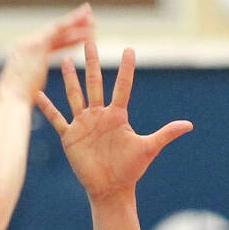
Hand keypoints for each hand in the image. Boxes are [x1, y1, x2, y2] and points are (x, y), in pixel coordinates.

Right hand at [0, 4, 94, 101]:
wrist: (11, 102)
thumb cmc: (18, 104)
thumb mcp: (28, 90)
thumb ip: (34, 83)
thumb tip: (35, 90)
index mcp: (25, 55)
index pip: (52, 44)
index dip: (68, 39)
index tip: (82, 35)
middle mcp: (26, 44)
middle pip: (55, 32)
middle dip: (72, 24)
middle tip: (89, 16)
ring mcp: (31, 42)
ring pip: (58, 27)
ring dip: (76, 21)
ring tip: (91, 15)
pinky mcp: (38, 44)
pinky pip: (59, 29)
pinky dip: (73, 24)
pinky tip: (87, 23)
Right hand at [34, 38, 192, 201]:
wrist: (110, 188)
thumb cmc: (130, 169)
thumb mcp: (149, 148)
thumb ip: (166, 134)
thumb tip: (189, 125)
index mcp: (117, 115)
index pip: (122, 86)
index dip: (126, 69)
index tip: (129, 49)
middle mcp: (99, 115)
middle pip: (94, 83)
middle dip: (92, 62)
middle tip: (89, 41)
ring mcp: (83, 124)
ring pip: (75, 95)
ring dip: (70, 78)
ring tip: (64, 59)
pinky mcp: (70, 136)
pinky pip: (57, 118)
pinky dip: (48, 107)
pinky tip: (38, 94)